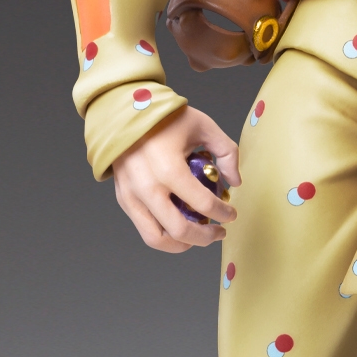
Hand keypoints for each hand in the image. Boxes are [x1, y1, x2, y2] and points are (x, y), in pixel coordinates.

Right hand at [111, 106, 238, 252]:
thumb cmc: (164, 117)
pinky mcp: (123, 199)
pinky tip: (179, 227)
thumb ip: (226, 152)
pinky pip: (144, 228)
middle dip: (206, 237)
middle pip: (181, 231)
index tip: (231, 213)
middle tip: (219, 232)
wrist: (123, 112)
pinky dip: (164, 235)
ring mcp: (132, 196)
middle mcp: (148, 188)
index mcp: (169, 169)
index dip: (224, 213)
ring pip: (157, 239)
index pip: (203, 204)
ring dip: (182, 244)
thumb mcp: (203, 126)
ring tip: (198, 237)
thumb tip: (234, 182)